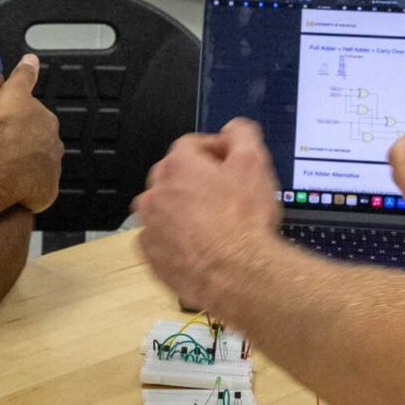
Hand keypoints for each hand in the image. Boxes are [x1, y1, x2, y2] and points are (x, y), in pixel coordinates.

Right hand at [0, 53, 62, 213]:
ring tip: (9, 174)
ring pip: (41, 172)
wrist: (4, 164)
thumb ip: (24, 75)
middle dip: (30, 151)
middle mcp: (54, 148)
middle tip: (9, 153)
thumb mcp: (13, 91)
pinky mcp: (46, 194)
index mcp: (47, 124)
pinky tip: (14, 192)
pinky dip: (28, 193)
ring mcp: (51, 173)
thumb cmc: (6, 129)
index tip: (12, 130)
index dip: (26, 126)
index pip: (41, 123)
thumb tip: (31, 59)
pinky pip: (38, 194)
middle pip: (43, 149)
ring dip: (29, 173)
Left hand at [130, 118, 285, 314]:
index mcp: (177, 166)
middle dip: (198, 180)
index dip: (215, 151)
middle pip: (174, 175)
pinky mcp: (151, 256)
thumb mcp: (254, 162)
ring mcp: (149, 226)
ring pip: (164, 207)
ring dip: (184, 209)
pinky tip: (200, 245)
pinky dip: (175, 238)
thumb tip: (233, 130)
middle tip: (226, 195)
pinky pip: (160, 238)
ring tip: (214, 223)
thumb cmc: (243, 221)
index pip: (191, 145)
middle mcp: (155, 193)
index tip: (231, 165)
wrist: (236, 275)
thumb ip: (241, 135)